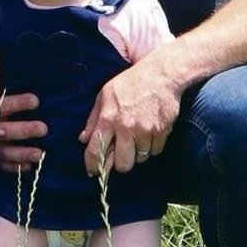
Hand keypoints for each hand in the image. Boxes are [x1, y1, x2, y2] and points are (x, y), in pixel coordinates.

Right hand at [0, 42, 45, 171]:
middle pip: (5, 130)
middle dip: (24, 130)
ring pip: (4, 151)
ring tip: (40, 154)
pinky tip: (30, 168)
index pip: (3, 104)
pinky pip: (2, 165)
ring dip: (22, 154)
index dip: (19, 102)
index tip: (37, 99)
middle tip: (45, 127)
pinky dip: (15, 168)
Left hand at [80, 58, 179, 175]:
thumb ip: (93, 118)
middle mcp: (126, 128)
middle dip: (121, 163)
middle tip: (121, 154)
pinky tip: (149, 134)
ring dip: (137, 152)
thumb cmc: (130, 82)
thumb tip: (84, 139)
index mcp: (108, 118)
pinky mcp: (162, 131)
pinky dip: (152, 147)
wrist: (161, 74)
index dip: (93, 166)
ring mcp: (145, 131)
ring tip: (136, 138)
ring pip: (140, 158)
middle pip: (123, 164)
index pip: (96, 151)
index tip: (93, 171)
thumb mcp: (105, 95)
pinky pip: (155, 151)